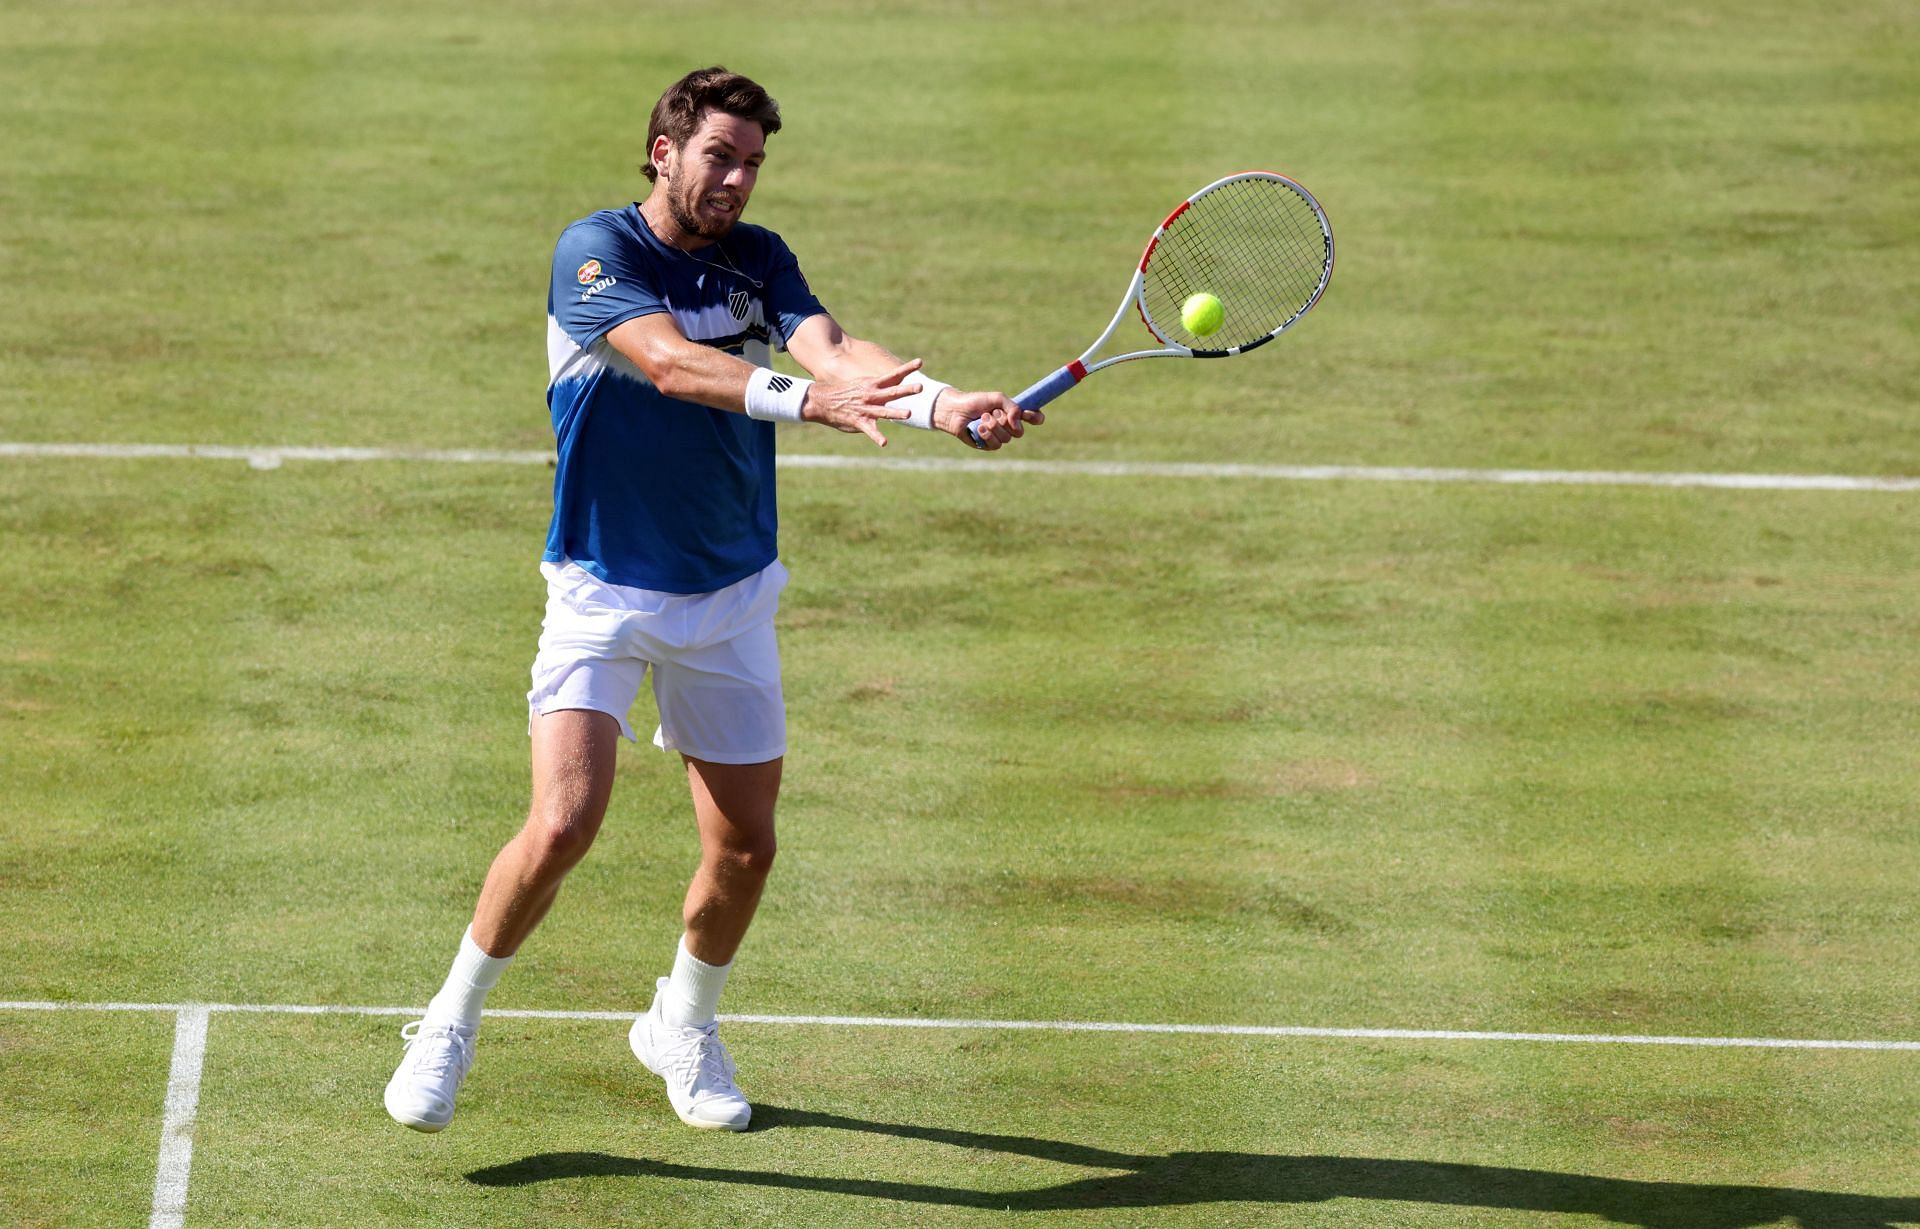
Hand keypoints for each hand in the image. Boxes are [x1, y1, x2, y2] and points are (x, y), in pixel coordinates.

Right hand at [800, 358, 918, 446]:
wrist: (822, 401)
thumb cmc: (846, 393)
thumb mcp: (863, 385)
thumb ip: (879, 387)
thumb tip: (894, 385)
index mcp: (873, 384)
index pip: (894, 375)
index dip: (907, 368)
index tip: (920, 361)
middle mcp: (871, 395)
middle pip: (893, 392)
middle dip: (907, 390)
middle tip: (920, 387)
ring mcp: (866, 409)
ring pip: (884, 411)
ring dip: (896, 413)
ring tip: (909, 414)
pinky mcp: (859, 422)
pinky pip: (870, 430)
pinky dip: (877, 437)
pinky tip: (884, 443)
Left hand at [933, 389, 1044, 450]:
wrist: (956, 410)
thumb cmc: (975, 402)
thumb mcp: (997, 399)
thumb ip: (1012, 407)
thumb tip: (1017, 423)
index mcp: (1012, 414)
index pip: (1032, 418)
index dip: (1035, 418)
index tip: (1029, 414)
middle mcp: (1007, 427)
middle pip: (1019, 432)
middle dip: (1006, 422)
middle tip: (993, 413)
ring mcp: (998, 437)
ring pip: (1007, 438)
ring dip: (994, 427)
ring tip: (982, 418)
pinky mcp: (988, 445)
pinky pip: (996, 445)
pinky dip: (988, 435)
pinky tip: (979, 428)